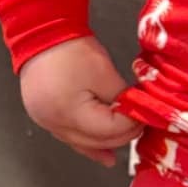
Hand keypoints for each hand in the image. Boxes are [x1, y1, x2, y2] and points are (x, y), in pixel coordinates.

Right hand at [19, 36, 141, 167]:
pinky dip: (88, 142)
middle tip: (141, 126)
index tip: (146, 116)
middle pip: (96, 141)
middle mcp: (53, 124)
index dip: (131, 124)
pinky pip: (70, 136)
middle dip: (121, 135)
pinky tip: (104, 155)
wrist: (41, 32)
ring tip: (126, 143)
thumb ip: (122, 99)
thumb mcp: (104, 74)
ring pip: (83, 143)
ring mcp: (45, 122)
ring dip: (106, 143)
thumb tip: (134, 114)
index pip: (109, 129)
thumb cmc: (71, 50)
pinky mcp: (43, 117)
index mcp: (68, 113)